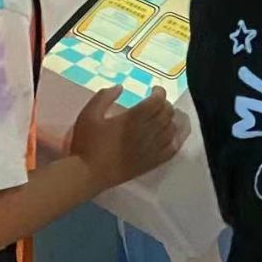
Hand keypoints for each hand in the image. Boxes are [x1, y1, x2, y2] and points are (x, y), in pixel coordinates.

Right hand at [70, 86, 188, 189]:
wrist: (88, 174)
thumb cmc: (87, 144)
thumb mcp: (89, 114)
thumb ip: (104, 97)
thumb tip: (120, 87)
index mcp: (133, 118)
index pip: (158, 101)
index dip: (160, 92)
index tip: (154, 90)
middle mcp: (147, 132)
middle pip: (168, 113)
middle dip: (165, 104)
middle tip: (156, 103)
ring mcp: (152, 149)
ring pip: (172, 129)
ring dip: (169, 120)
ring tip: (161, 118)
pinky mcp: (152, 163)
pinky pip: (172, 149)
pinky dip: (174, 139)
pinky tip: (167, 136)